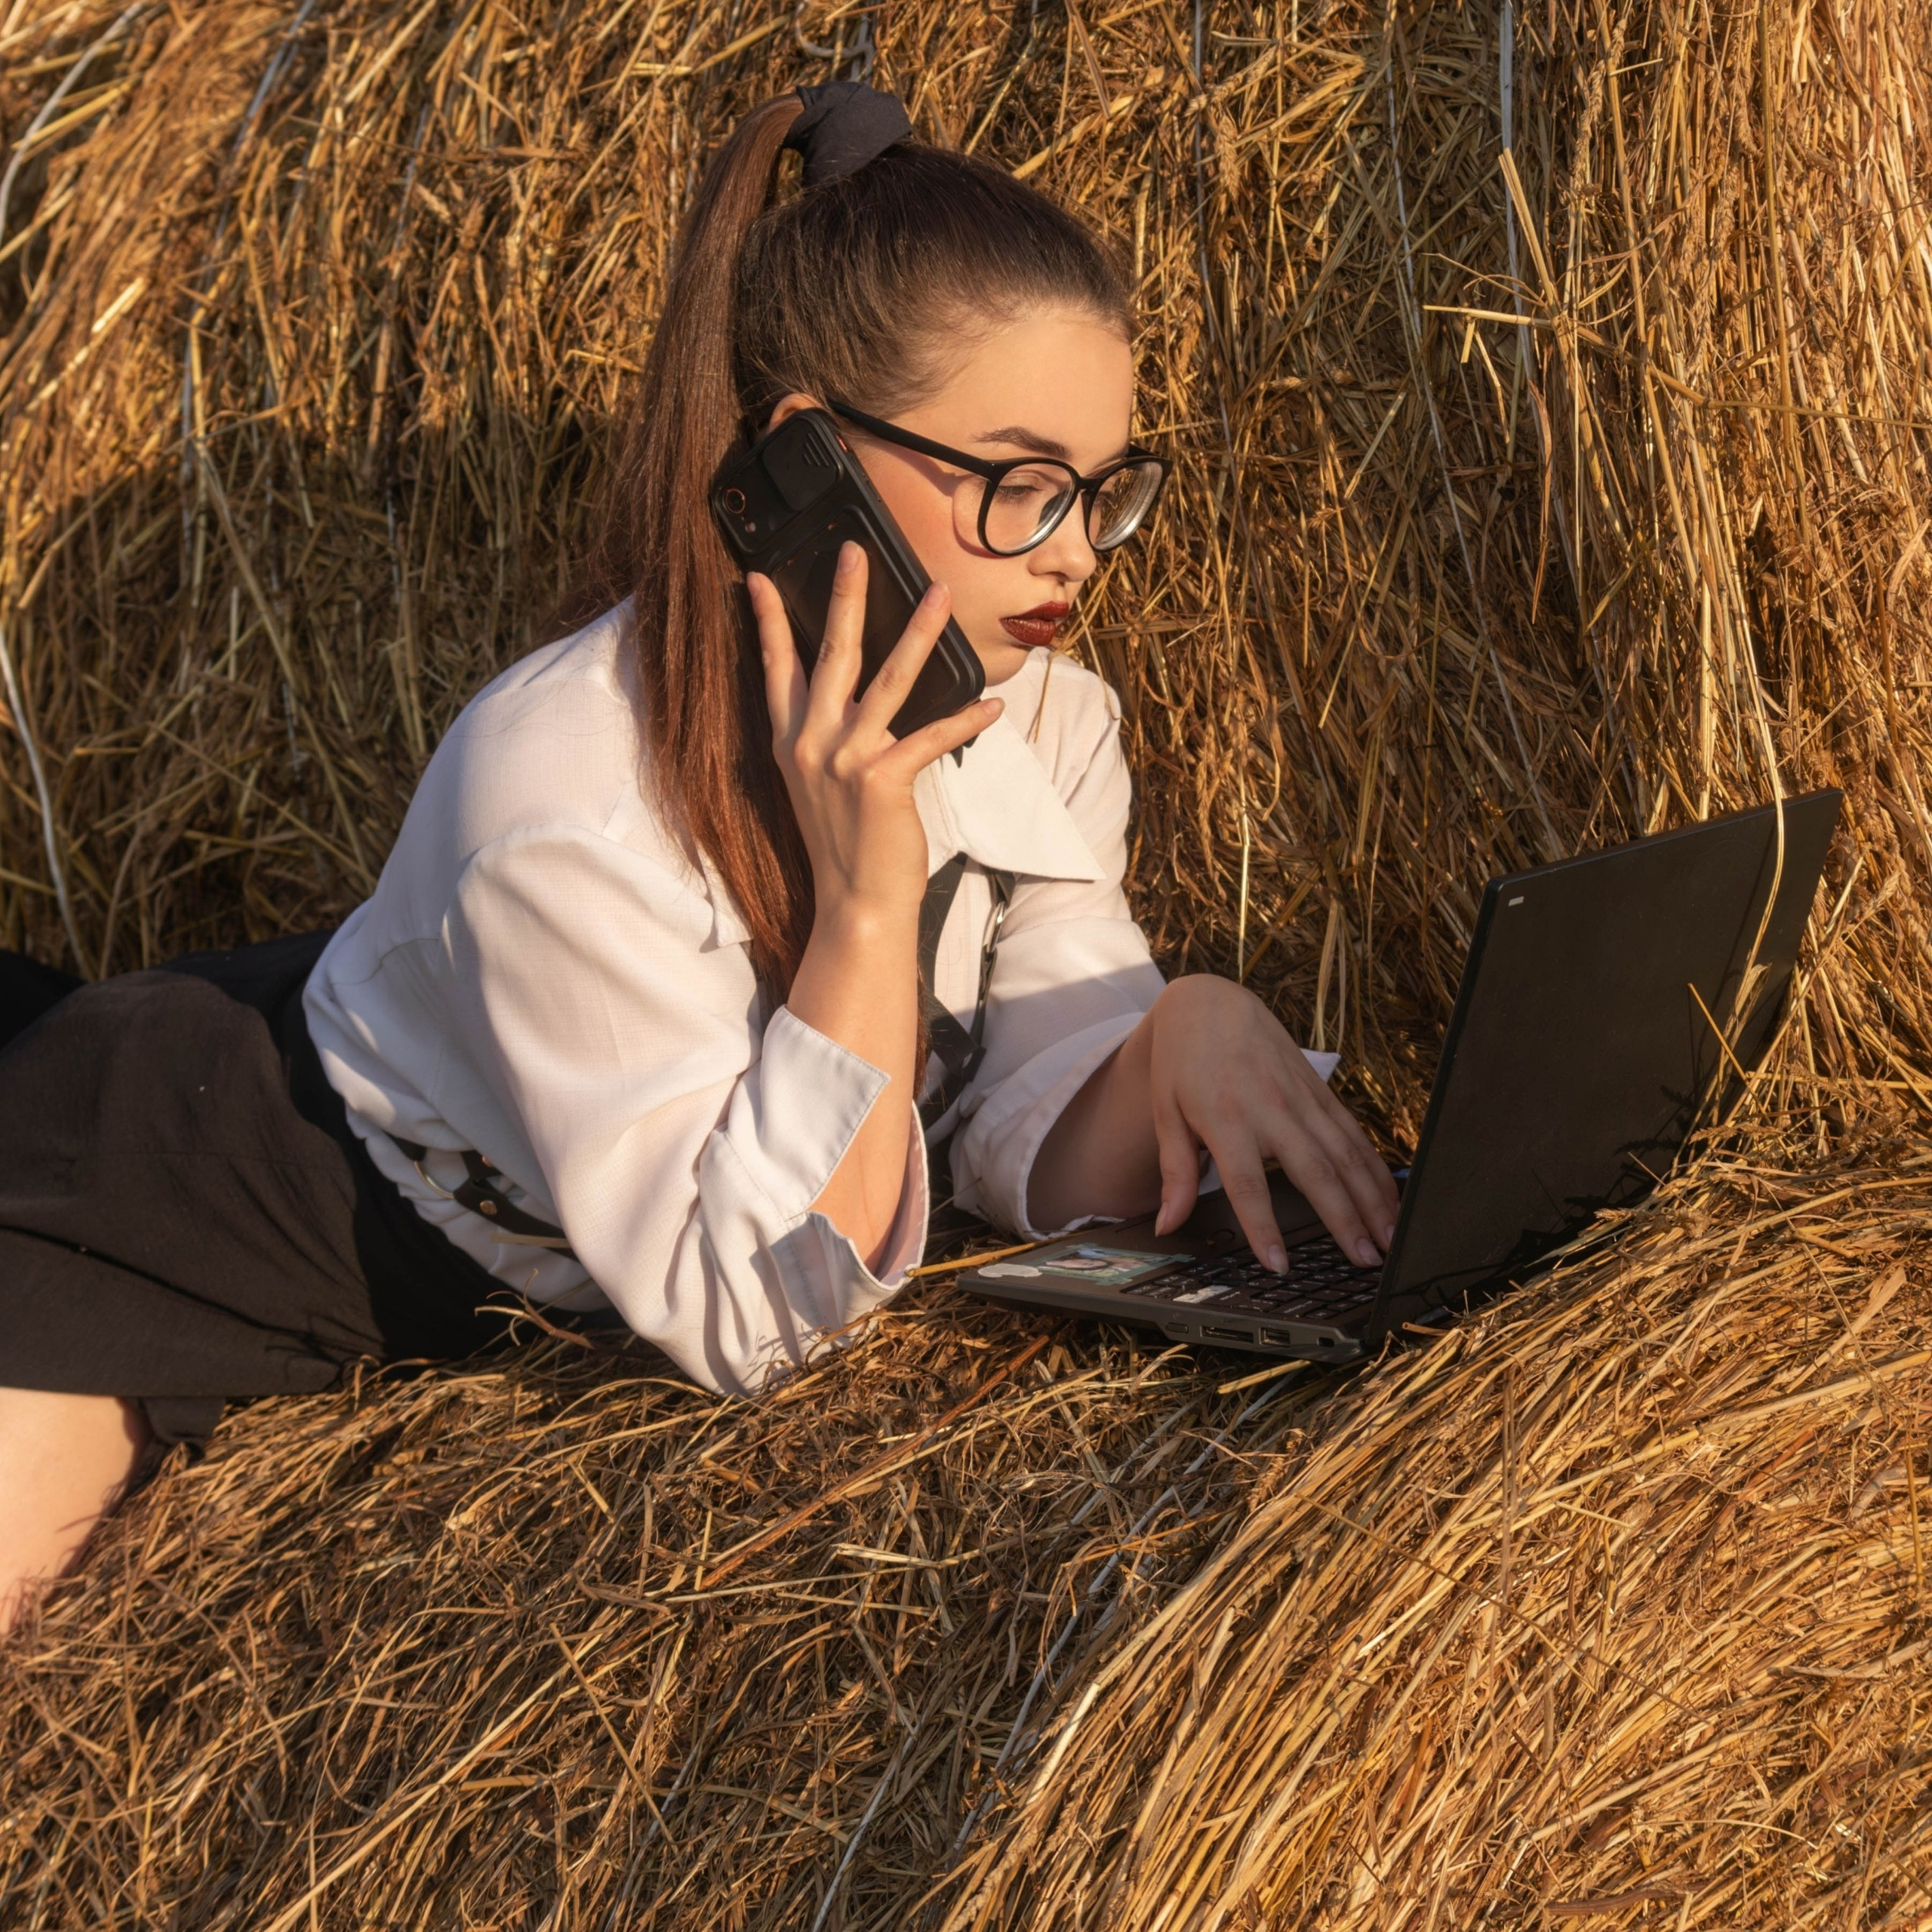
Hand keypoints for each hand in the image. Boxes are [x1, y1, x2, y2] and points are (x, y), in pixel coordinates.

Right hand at [749, 544, 1000, 925]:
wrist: (855, 904)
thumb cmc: (844, 845)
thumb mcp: (818, 786)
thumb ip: (824, 741)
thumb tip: (850, 704)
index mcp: (791, 741)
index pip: (776, 668)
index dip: (766, 621)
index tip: (755, 576)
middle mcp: (811, 742)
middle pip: (830, 653)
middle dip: (844, 597)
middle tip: (855, 550)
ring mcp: (845, 758)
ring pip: (887, 679)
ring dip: (920, 633)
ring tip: (942, 595)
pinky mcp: (883, 780)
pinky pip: (931, 736)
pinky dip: (965, 720)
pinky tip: (993, 706)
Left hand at [1146, 976, 1398, 1269]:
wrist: (1210, 1003)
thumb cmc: (1182, 1062)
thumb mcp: (1164, 1113)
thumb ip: (1174, 1173)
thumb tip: (1168, 1224)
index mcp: (1226, 1118)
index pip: (1247, 1183)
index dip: (1263, 1225)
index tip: (1279, 1263)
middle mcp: (1270, 1108)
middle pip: (1315, 1171)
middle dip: (1344, 1220)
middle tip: (1365, 1262)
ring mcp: (1302, 1098)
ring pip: (1346, 1154)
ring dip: (1372, 1199)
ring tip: (1390, 1239)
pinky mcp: (1320, 1091)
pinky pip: (1354, 1134)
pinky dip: (1376, 1168)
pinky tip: (1390, 1198)